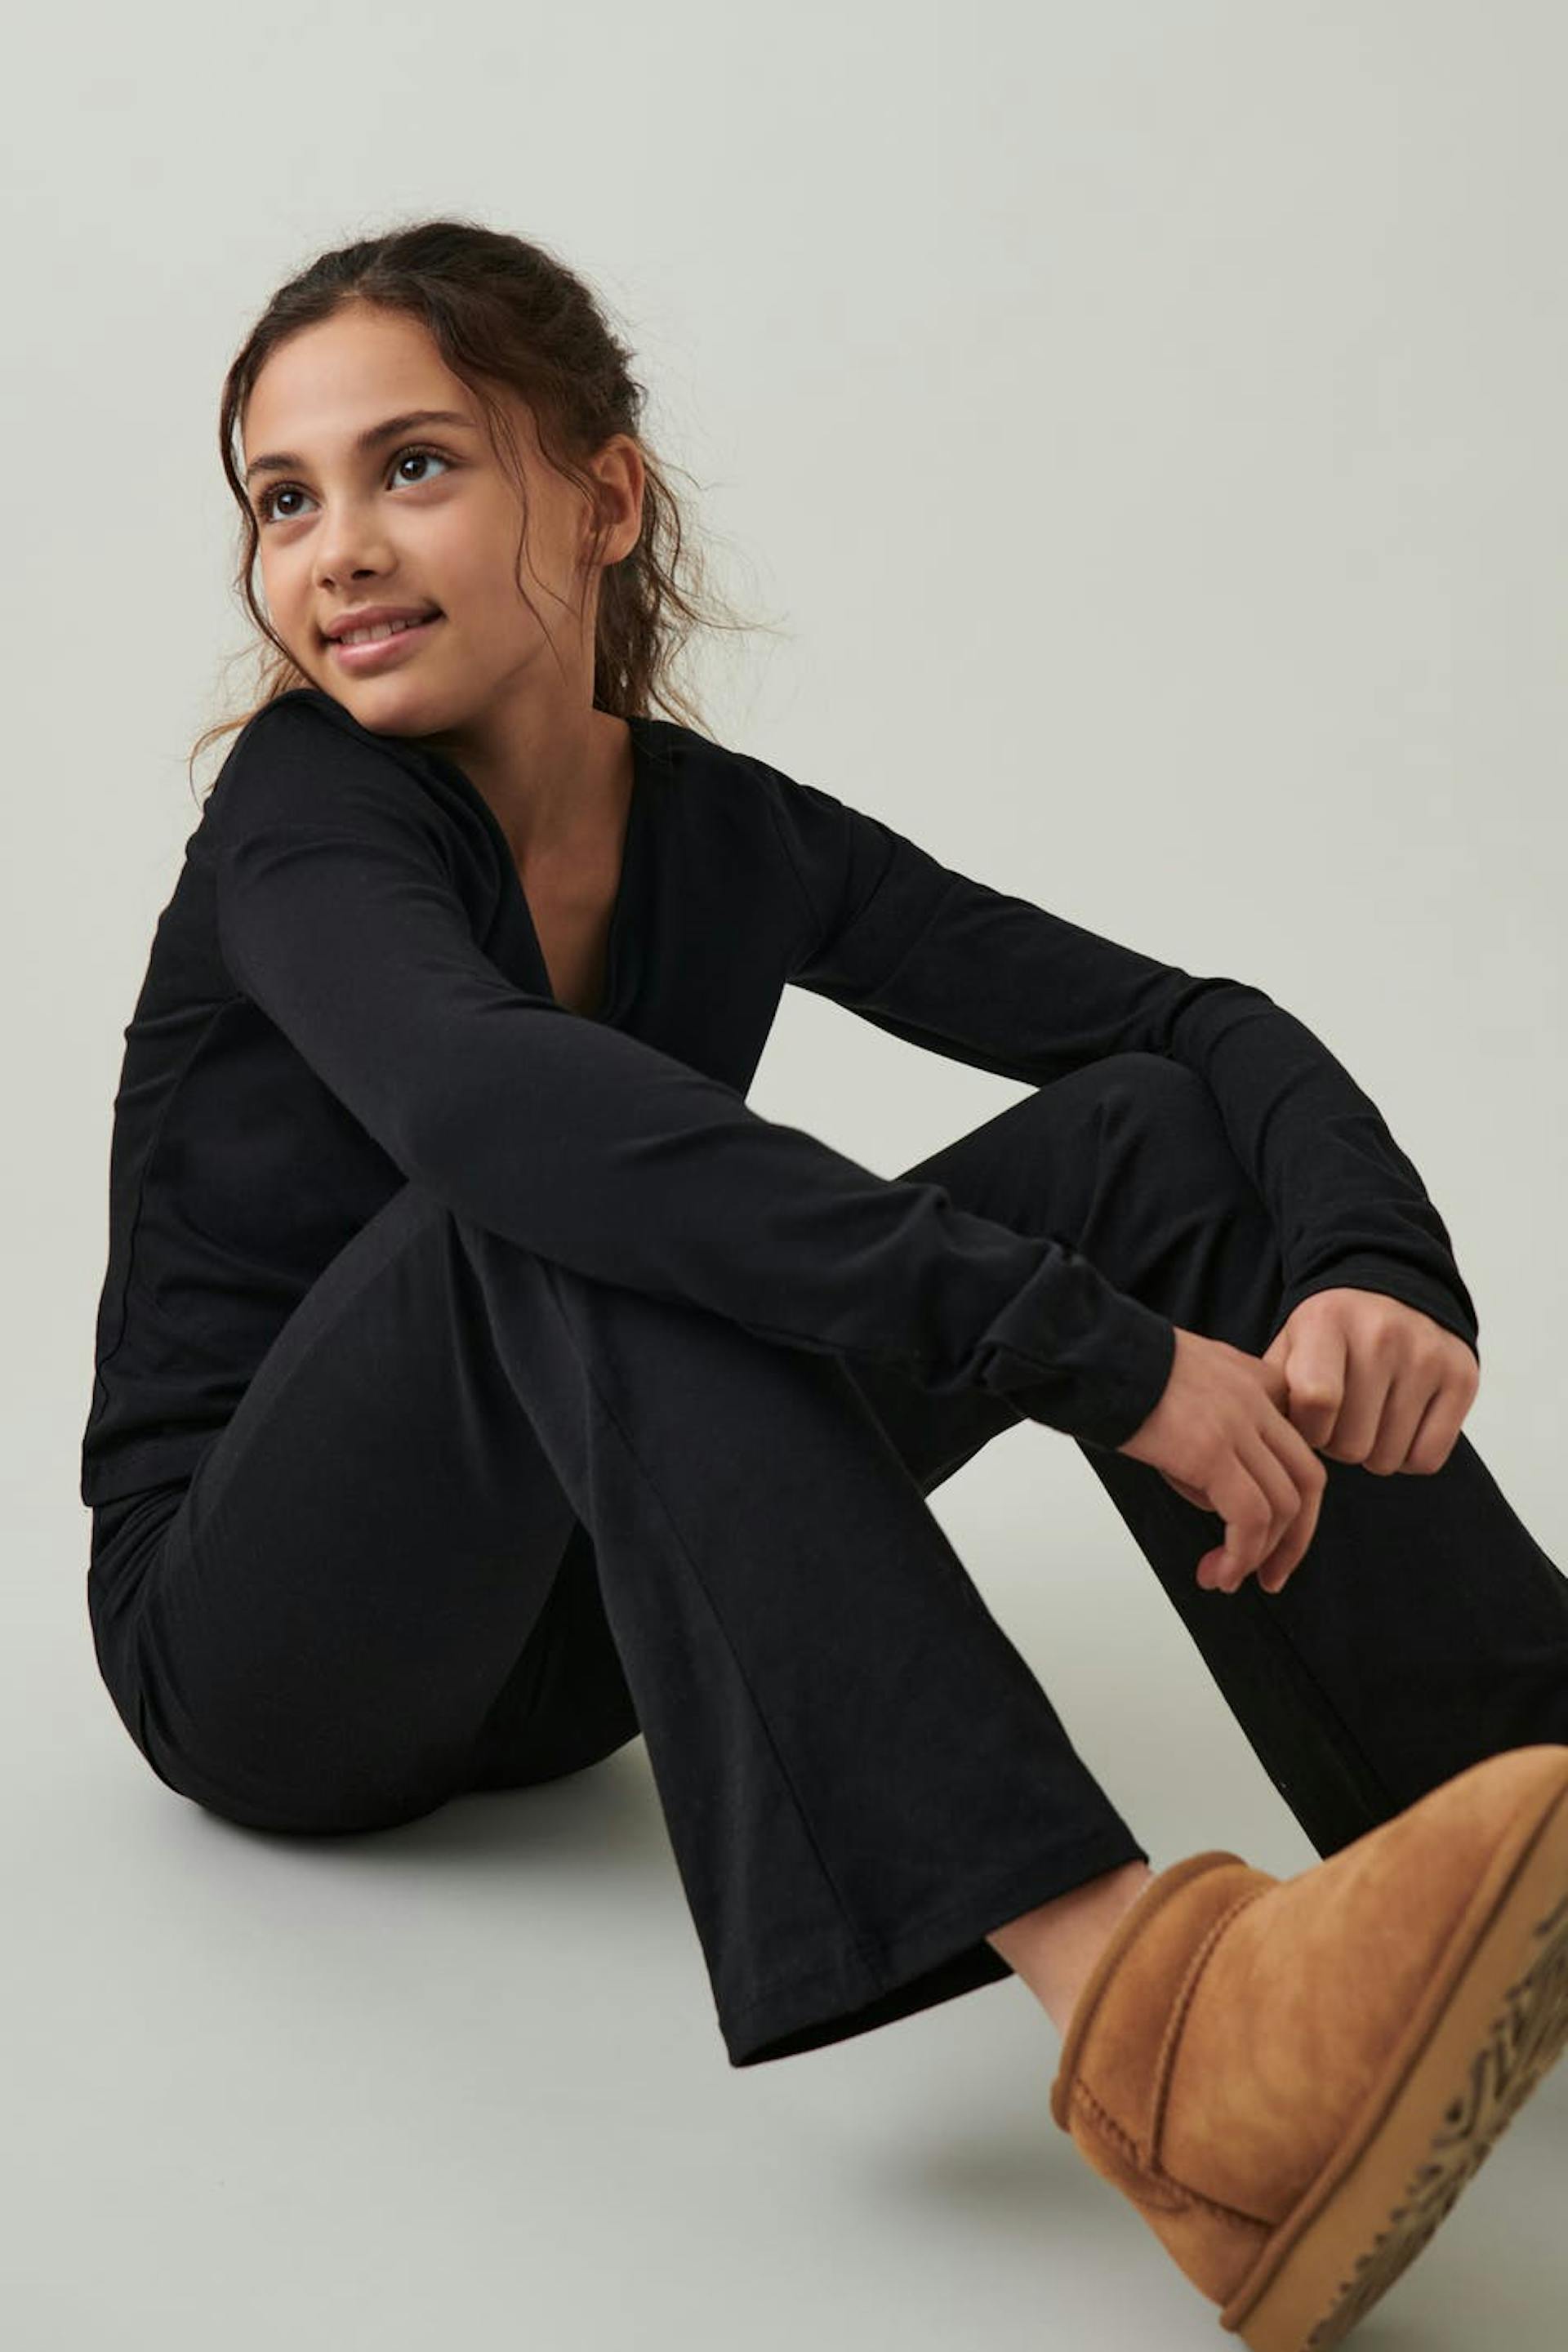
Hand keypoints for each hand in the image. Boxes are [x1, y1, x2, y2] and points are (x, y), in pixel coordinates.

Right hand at [1116, 1325, 1327, 1596]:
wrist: (1086, 1351)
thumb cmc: (1118, 1368)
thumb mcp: (1187, 1381)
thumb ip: (1216, 1420)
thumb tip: (1213, 1492)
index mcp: (1255, 1380)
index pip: (1297, 1447)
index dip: (1294, 1500)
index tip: (1272, 1535)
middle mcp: (1257, 1399)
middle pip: (1306, 1482)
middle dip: (1293, 1540)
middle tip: (1269, 1574)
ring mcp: (1239, 1424)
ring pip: (1282, 1508)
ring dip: (1257, 1557)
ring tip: (1223, 1578)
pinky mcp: (1211, 1451)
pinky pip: (1248, 1518)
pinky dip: (1240, 1555)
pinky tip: (1217, 1570)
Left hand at [1259, 1288, 1478, 1476]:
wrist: (1392, 1291)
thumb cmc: (1329, 1335)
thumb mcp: (1289, 1346)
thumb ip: (1272, 1391)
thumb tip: (1269, 1444)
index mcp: (1328, 1322)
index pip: (1317, 1401)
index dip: (1308, 1428)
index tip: (1309, 1419)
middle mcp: (1382, 1334)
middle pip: (1351, 1443)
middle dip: (1337, 1444)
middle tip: (1340, 1419)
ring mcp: (1428, 1355)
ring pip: (1388, 1458)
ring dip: (1371, 1452)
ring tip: (1368, 1418)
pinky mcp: (1462, 1377)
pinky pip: (1426, 1460)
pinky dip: (1407, 1457)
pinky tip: (1398, 1427)